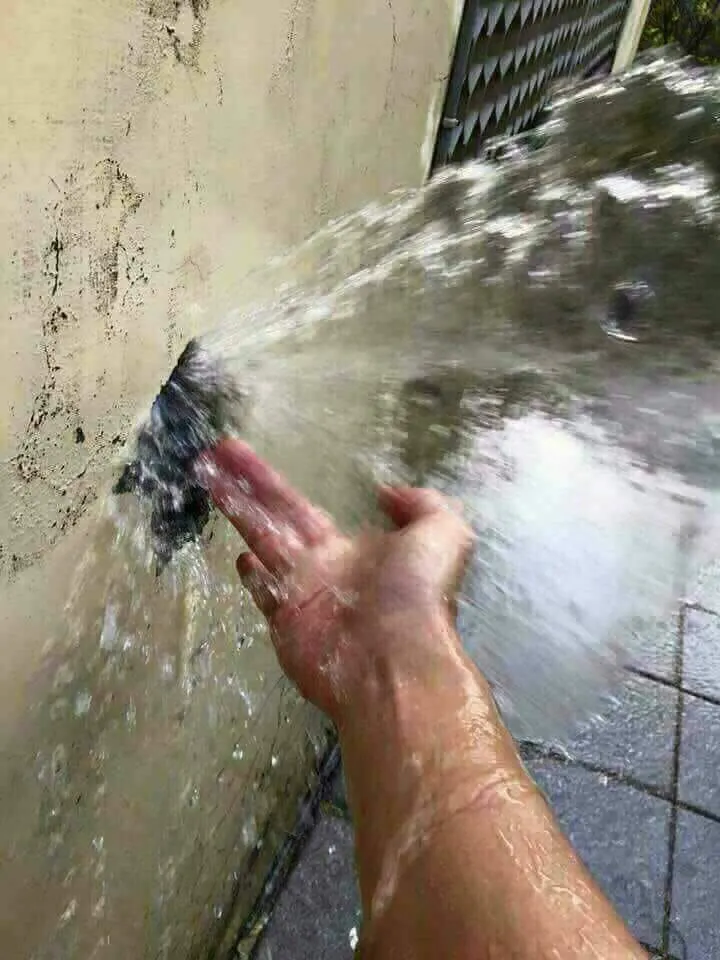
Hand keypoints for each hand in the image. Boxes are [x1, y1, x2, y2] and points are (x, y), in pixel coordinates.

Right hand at [198, 439, 473, 722]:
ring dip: (234, 510)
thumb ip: (421, 504)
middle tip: (216, 451)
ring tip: (207, 479)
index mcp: (352, 546)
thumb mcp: (444, 532)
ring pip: (259, 540)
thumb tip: (386, 494)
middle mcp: (322, 566)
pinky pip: (264, 592)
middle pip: (273, 513)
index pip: (301, 506)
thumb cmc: (417, 594)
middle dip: (246, 482)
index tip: (258, 460)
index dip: (274, 480)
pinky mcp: (285, 622)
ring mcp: (300, 594)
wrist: (397, 660)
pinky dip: (252, 575)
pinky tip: (239, 556)